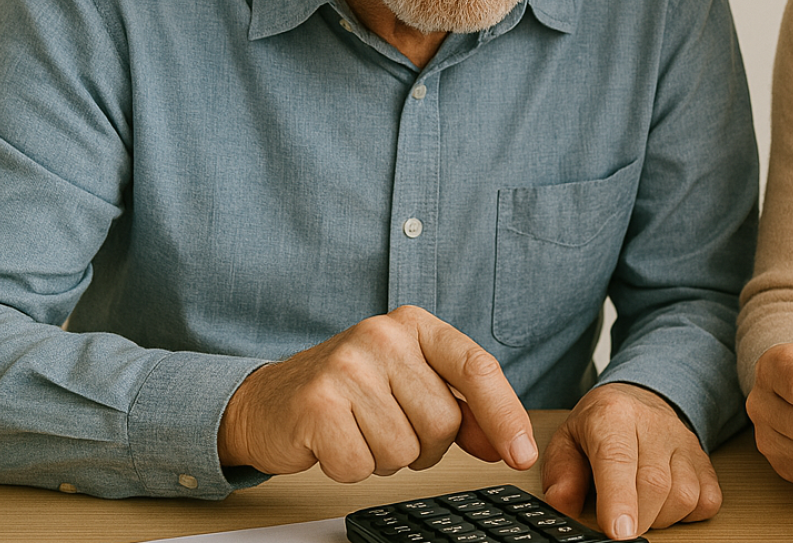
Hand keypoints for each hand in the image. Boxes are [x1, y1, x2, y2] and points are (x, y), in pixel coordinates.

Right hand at [217, 305, 536, 481]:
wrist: (269, 401)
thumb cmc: (351, 392)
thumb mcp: (412, 385)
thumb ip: (463, 410)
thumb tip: (507, 443)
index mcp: (415, 325)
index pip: (477, 368)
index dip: (505, 415)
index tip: (522, 455)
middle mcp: (382, 336)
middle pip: (442, 424)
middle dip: (423, 447)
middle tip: (389, 427)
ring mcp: (347, 367)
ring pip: (404, 451)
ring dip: (385, 459)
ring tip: (360, 431)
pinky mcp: (317, 404)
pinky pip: (362, 466)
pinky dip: (351, 468)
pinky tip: (335, 442)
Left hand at [542, 382, 720, 540]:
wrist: (637, 398)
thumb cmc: (600, 425)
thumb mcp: (567, 441)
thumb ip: (562, 474)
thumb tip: (563, 505)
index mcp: (613, 415)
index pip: (618, 459)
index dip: (619, 500)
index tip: (618, 532)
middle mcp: (654, 424)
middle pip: (654, 484)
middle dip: (636, 519)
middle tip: (618, 525)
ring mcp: (684, 441)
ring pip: (684, 495)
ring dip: (660, 517)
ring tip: (639, 507)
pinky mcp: (704, 459)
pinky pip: (707, 500)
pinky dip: (687, 513)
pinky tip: (665, 503)